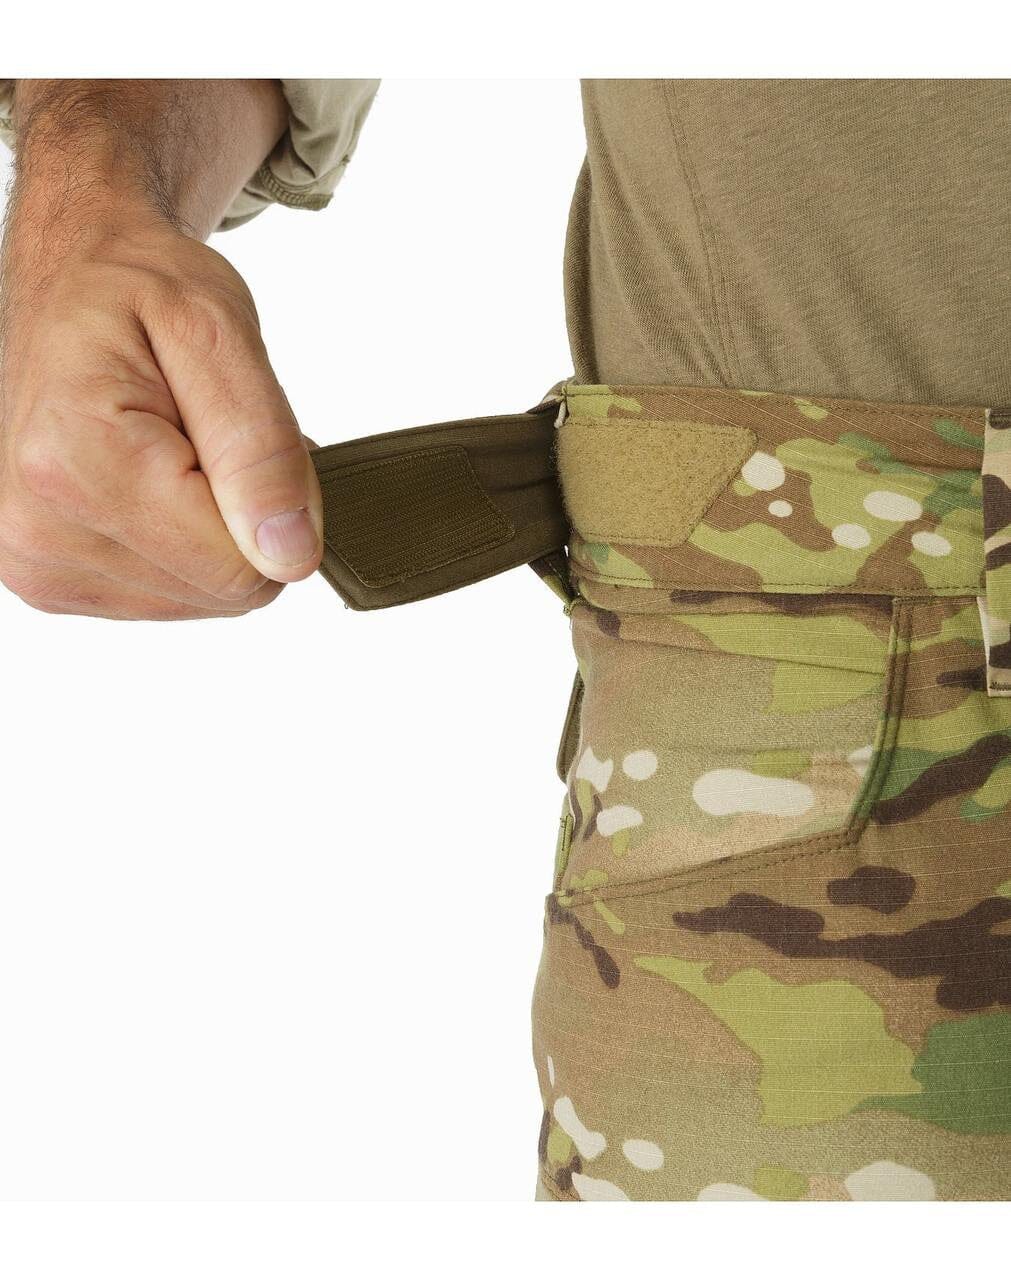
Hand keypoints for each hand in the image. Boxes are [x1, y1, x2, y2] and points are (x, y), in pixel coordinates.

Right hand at [0, 79, 319, 619]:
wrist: (65, 278)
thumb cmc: (134, 288)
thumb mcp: (217, 331)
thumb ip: (261, 449)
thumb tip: (290, 554)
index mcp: (76, 460)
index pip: (240, 568)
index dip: (270, 504)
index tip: (236, 433)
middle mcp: (37, 528)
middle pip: (223, 591)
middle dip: (239, 516)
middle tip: (203, 433)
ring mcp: (35, 563)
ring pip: (200, 598)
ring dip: (208, 529)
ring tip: (172, 448)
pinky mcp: (47, 579)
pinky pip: (166, 595)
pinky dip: (177, 543)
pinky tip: (148, 480)